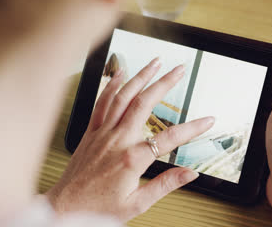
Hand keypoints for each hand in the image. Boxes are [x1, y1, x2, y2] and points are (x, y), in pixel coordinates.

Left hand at [46, 58, 213, 221]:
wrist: (63, 208)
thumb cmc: (97, 208)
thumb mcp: (137, 204)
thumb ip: (165, 185)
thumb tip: (190, 174)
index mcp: (132, 159)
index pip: (170, 138)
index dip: (193, 128)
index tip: (208, 120)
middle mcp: (117, 140)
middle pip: (145, 103)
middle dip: (165, 83)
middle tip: (179, 69)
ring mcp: (102, 133)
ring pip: (123, 96)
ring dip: (141, 76)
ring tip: (155, 63)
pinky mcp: (91, 132)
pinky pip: (102, 102)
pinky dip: (111, 85)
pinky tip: (120, 73)